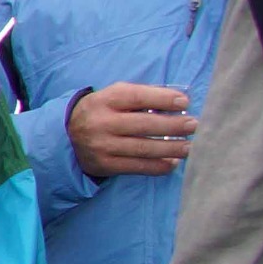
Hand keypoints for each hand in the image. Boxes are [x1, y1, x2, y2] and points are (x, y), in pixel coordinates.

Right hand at [69, 82, 196, 178]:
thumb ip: (143, 96)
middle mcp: (101, 123)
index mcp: (104, 100)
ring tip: (191, 146)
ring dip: (172, 148)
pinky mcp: (104, 165)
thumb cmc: (104, 111)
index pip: (137, 97)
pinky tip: (173, 162)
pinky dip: (159, 166)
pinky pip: (138, 167)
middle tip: (194, 125)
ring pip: (144, 148)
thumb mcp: (115, 96)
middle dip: (173, 125)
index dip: (163, 99)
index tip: (185, 103)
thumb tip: (180, 102)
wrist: (67, 136)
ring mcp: (102, 146)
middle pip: (144, 125)